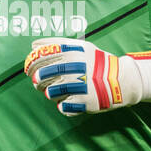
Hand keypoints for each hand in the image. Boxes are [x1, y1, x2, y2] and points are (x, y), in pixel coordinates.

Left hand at [23, 37, 150, 115]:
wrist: (122, 80)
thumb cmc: (96, 62)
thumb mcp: (80, 46)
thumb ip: (57, 43)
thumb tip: (33, 45)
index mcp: (73, 52)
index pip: (41, 56)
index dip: (30, 63)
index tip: (28, 67)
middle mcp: (75, 68)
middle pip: (43, 76)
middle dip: (37, 79)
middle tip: (38, 81)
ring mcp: (80, 86)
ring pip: (50, 93)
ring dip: (49, 93)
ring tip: (56, 91)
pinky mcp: (84, 102)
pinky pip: (63, 107)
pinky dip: (62, 105)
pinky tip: (68, 100)